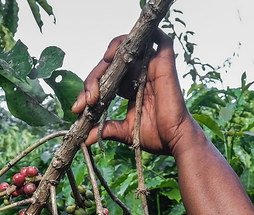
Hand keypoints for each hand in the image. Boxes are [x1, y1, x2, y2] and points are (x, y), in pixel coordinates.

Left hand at [72, 30, 198, 155]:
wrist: (174, 140)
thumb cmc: (155, 136)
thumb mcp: (124, 131)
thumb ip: (105, 130)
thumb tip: (83, 139)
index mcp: (130, 87)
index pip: (105, 78)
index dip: (89, 89)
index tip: (79, 108)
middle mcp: (140, 74)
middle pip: (111, 63)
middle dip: (93, 78)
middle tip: (87, 99)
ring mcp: (151, 66)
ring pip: (129, 45)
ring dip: (111, 50)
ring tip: (102, 65)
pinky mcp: (164, 62)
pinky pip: (156, 37)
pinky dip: (141, 34)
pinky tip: (119, 51)